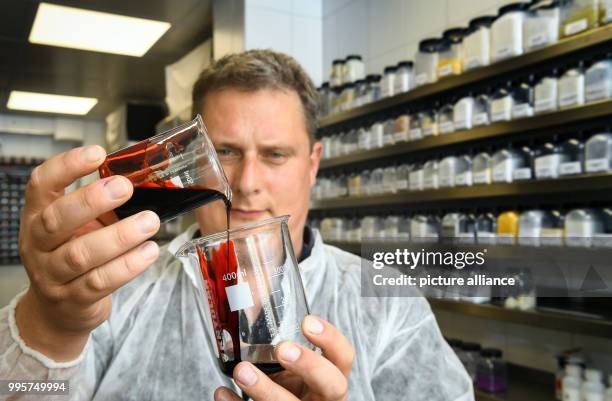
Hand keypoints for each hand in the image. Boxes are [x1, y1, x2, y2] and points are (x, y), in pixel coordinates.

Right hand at [16, 145, 160, 360]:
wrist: (58, 312)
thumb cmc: (73, 257)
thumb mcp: (77, 227)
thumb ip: (100, 206)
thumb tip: (144, 179)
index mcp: (37, 216)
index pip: (41, 184)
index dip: (66, 166)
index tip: (98, 153)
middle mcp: (38, 244)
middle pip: (56, 219)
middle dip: (91, 201)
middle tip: (125, 186)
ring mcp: (51, 275)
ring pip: (81, 254)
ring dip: (119, 236)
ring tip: (150, 221)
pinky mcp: (73, 300)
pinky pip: (100, 281)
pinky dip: (127, 265)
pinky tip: (149, 251)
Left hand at [214, 315, 353, 400]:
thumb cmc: (287, 387)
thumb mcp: (292, 367)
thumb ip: (281, 342)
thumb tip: (245, 292)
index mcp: (331, 378)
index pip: (344, 357)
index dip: (331, 339)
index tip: (307, 321)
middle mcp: (323, 399)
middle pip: (332, 385)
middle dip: (309, 366)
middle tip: (283, 349)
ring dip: (265, 389)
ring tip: (241, 370)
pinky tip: (222, 393)